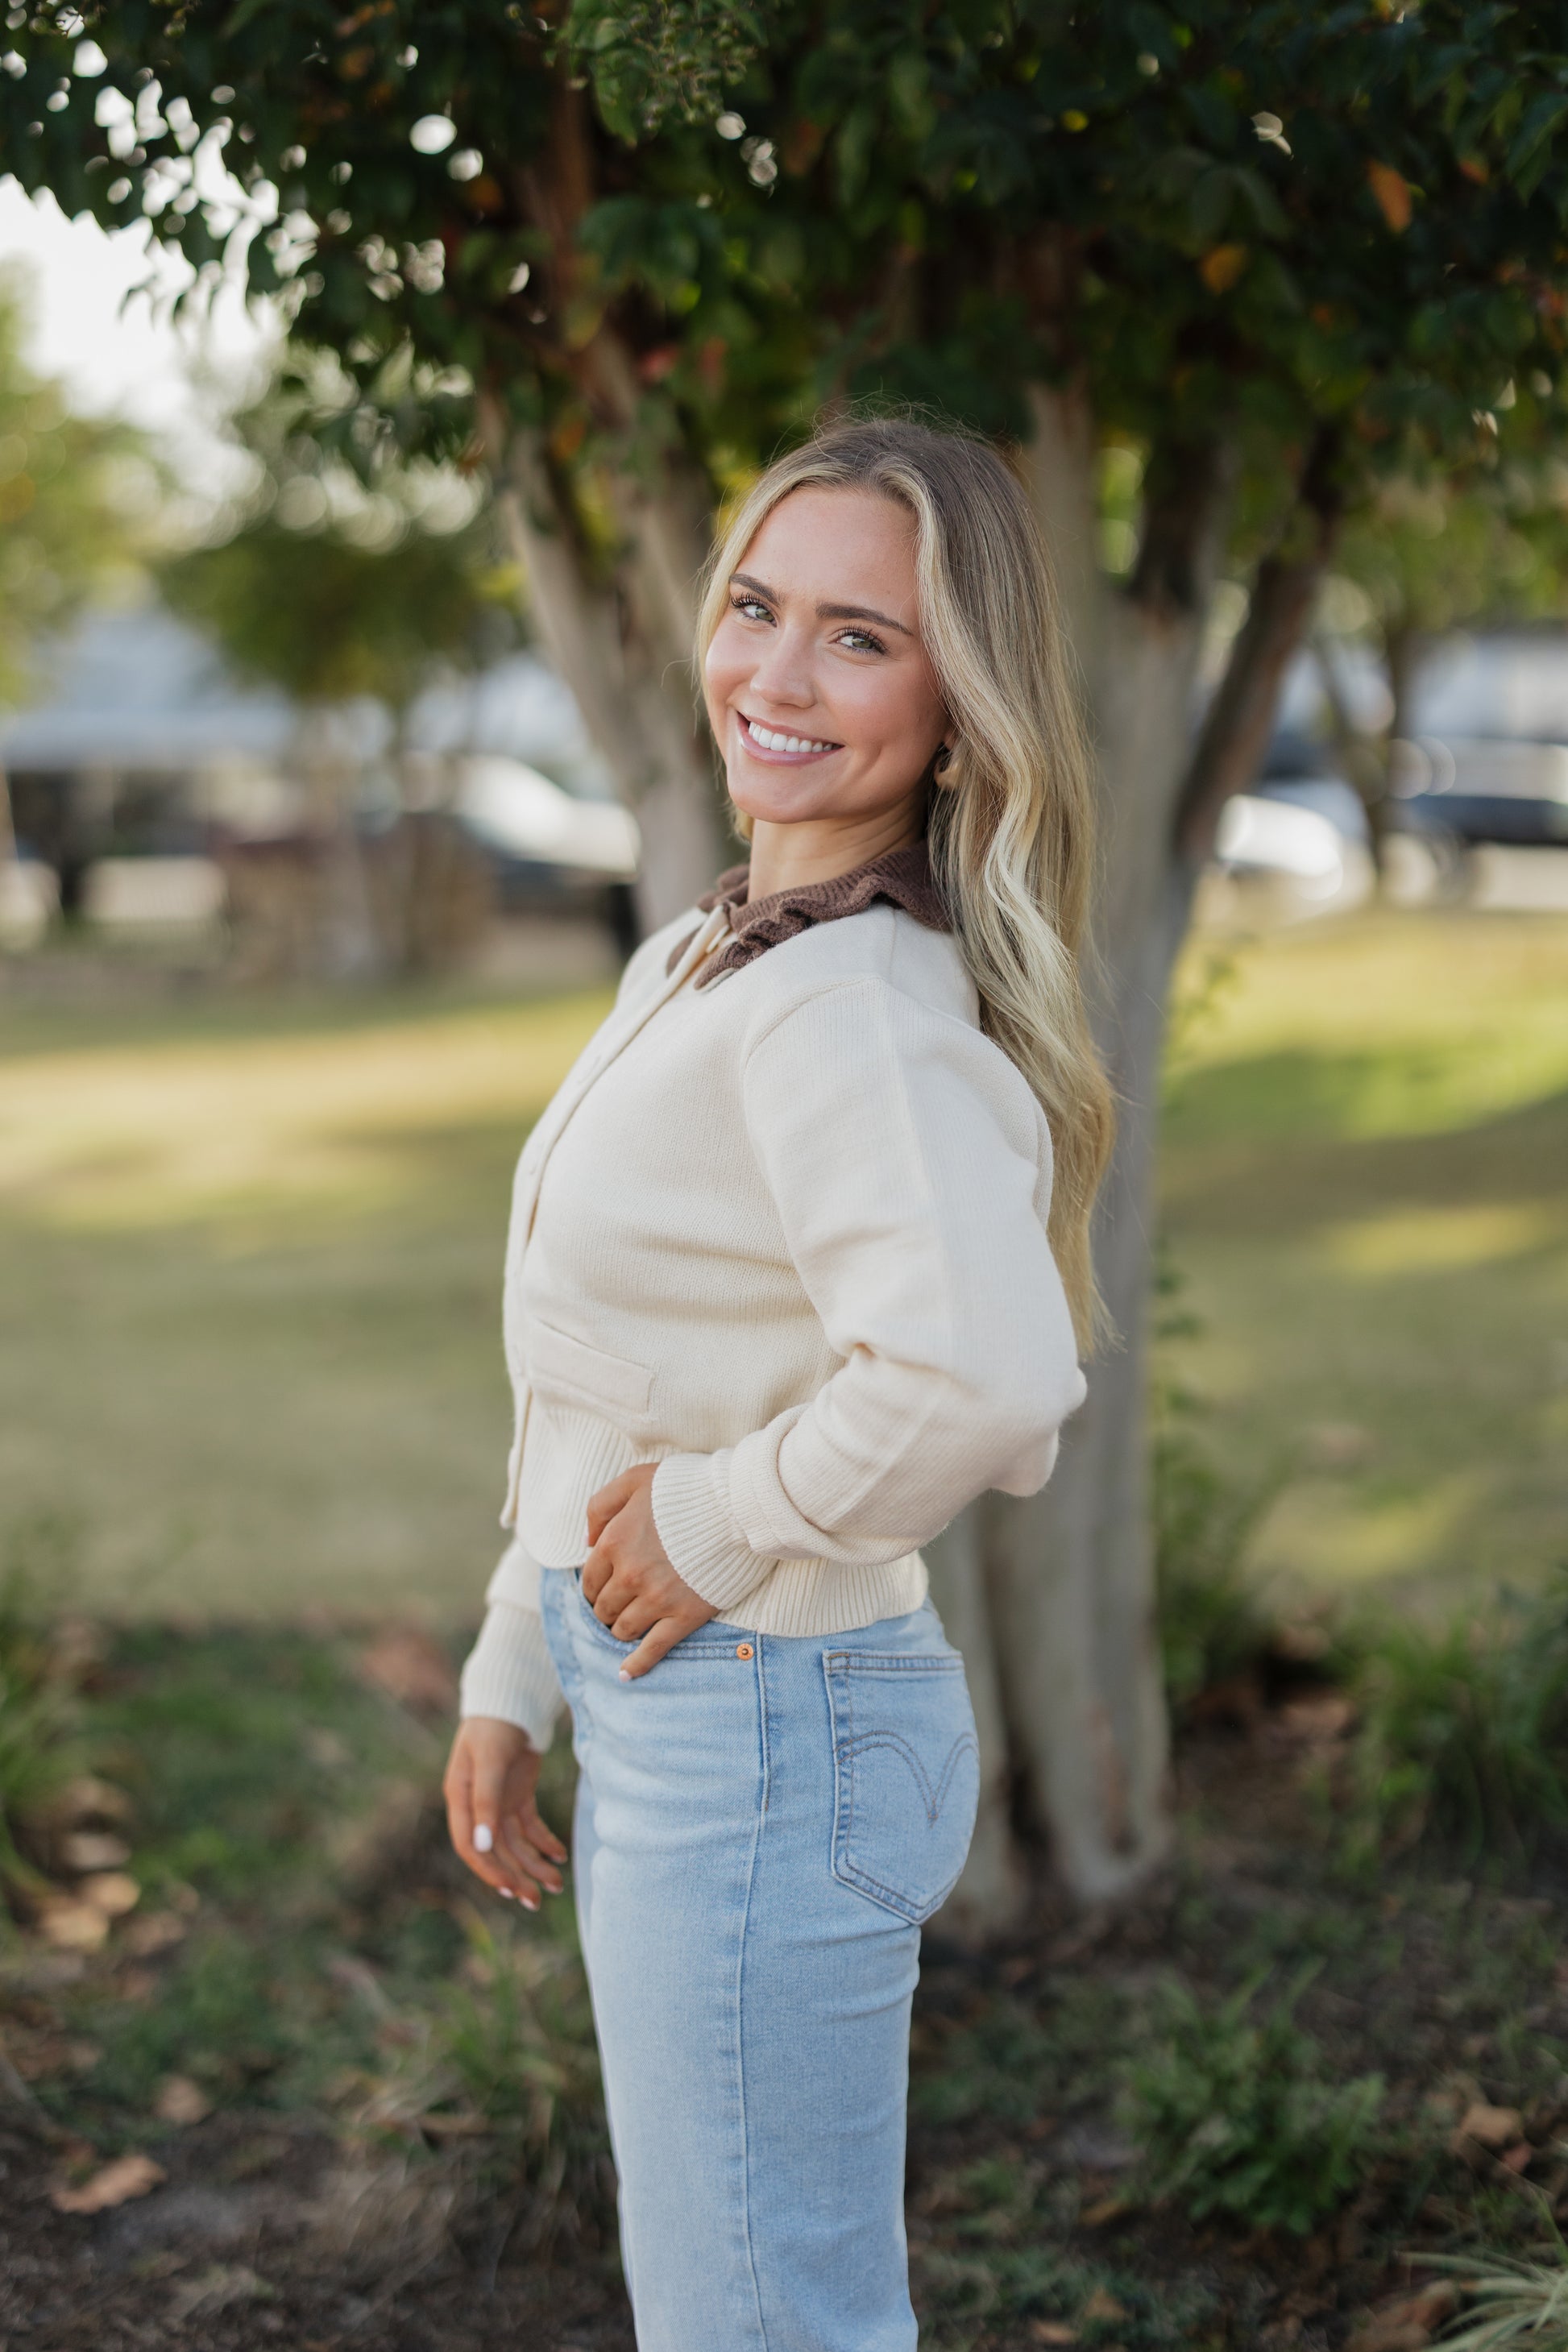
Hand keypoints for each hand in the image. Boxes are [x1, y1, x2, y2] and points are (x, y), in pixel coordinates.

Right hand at [443, 1717, 566, 1910]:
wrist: (512, 1701)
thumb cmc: (494, 1728)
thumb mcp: (490, 1763)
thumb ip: (486, 1802)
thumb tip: (481, 1847)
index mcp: (461, 1800)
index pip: (469, 1846)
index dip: (488, 1869)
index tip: (510, 1888)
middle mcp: (477, 1807)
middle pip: (495, 1851)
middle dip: (516, 1876)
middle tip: (536, 1901)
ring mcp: (499, 1803)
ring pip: (515, 1844)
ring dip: (534, 1865)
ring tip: (556, 1885)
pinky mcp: (518, 1796)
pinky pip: (531, 1828)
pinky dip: (544, 1843)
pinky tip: (559, 1856)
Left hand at [583, 1464, 717, 1678]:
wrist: (738, 1504)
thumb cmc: (686, 1487)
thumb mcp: (635, 1479)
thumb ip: (601, 1506)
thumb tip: (586, 1543)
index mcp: (614, 1543)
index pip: (589, 1580)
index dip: (594, 1587)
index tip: (603, 1588)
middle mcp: (630, 1575)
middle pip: (603, 1608)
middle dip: (607, 1609)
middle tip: (618, 1606)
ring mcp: (657, 1599)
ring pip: (623, 1630)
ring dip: (622, 1630)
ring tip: (629, 1626)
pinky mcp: (684, 1615)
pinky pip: (652, 1649)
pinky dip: (636, 1665)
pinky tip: (626, 1673)